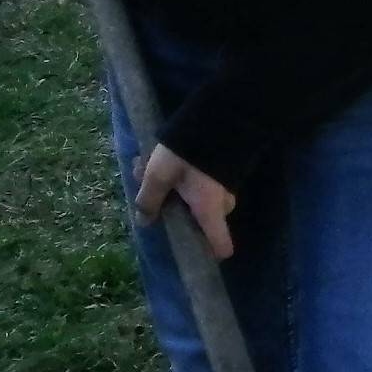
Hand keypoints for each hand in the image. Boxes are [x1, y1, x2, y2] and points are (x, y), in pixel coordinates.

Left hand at [136, 143, 237, 259]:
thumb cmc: (186, 153)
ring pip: (198, 200)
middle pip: (200, 220)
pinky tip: (164, 159)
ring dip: (174, 189)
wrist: (217, 118)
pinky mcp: (224, 174)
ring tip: (148, 165)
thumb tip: (144, 223)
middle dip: (175, 208)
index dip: (208, 253)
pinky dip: (184, 179)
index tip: (189, 249)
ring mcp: (226, 189)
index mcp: (208, 210)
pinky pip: (203, 186)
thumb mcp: (158, 175)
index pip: (221, 246)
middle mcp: (222, 205)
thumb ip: (149, 201)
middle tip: (149, 187)